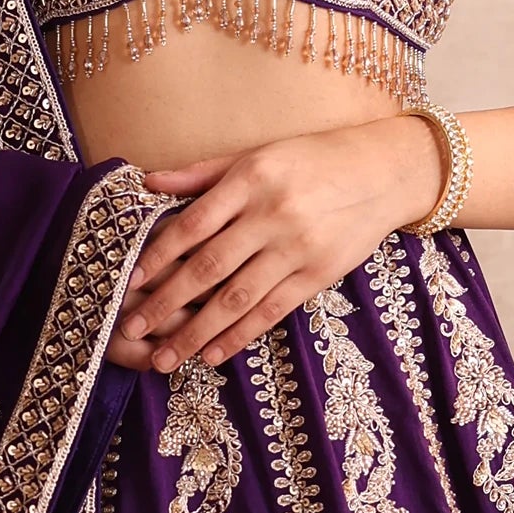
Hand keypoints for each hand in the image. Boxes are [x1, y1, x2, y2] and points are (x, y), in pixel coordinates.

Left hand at [108, 112, 443, 370]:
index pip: (193, 224)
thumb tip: (148, 180)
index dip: (158, 255)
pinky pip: (272, 311)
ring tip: (165, 357)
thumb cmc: (312, 160)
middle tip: (132, 329)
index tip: (131, 281)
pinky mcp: (319, 274)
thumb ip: (202, 173)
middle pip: (208, 267)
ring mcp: (297, 248)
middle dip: (165, 302)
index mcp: (250, 180)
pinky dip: (239, 335)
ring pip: (237, 298)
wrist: (383, 172)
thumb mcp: (257, 155)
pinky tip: (212, 354)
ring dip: (196, 332)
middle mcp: (271, 215)